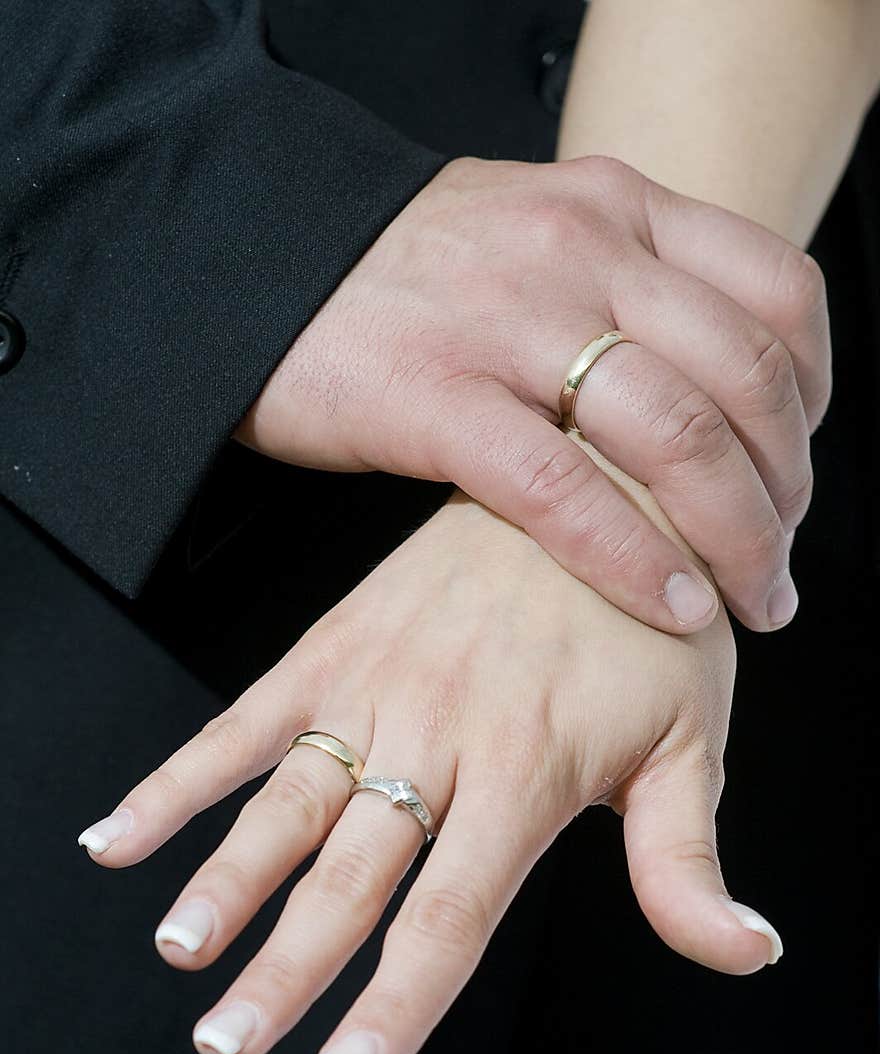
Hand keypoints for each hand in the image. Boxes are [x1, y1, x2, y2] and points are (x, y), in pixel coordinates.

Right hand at [77, 443, 781, 1053]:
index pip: (453, 910)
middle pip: (352, 875)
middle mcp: (440, 735)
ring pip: (287, 805)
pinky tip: (119, 836)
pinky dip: (178, 781)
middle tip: (232, 1044)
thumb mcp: (692, 741)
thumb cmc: (651, 625)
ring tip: (180, 949)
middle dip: (288, 968)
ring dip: (226, 881)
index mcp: (528, 771)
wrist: (603, 482)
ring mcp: (376, 687)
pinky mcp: (333, 647)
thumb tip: (746, 954)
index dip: (399, 997)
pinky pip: (242, 721)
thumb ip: (690, 863)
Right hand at [236, 154, 829, 633]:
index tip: (798, 470)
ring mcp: (508, 320)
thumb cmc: (396, 270)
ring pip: (675, 435)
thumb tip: (703, 374)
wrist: (250, 260)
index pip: (777, 294)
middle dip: (788, 493)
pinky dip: (634, 559)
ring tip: (750, 600)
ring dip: (738, 536)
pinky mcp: (434, 395)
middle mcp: (581, 250)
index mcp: (615, 207)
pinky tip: (671, 606)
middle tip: (781, 565)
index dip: (815, 399)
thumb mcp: (532, 231)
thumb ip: (622, 282)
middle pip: (744, 377)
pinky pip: (564, 490)